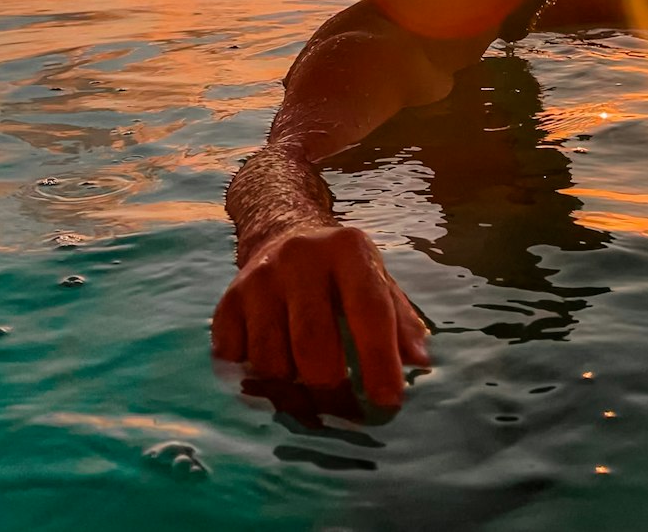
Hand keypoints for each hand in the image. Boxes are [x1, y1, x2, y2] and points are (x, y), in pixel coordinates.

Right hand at [211, 223, 429, 407]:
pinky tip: (271, 378)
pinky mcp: (228, 300)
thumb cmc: (341, 271)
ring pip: (271, 359)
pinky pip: (236, 360)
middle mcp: (300, 257)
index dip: (380, 360)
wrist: (283, 234)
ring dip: (291, 391)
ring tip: (308, 397)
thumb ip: (400, 319)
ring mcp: (259, 278)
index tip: (389, 400)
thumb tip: (419, 362)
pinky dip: (253, 380)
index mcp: (348, 249)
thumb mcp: (377, 279)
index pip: (368, 310)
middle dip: (330, 388)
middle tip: (343, 412)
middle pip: (313, 343)